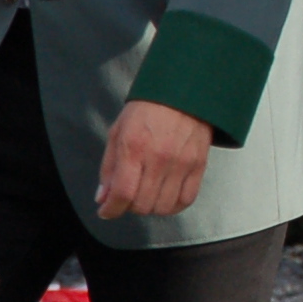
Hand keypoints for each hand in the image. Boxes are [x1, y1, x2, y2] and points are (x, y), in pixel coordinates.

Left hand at [93, 100, 214, 218]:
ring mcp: (182, 162)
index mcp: (134, 147)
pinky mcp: (199, 164)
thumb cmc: (148, 109)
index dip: (111, 209)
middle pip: (143, 204)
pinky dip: (174, 205)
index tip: (107, 211)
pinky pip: (187, 199)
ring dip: (151, 207)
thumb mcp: (118, 132)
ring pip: (164, 207)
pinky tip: (166, 196)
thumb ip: (108, 168)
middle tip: (128, 197)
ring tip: (148, 195)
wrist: (183, 91)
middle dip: (129, 207)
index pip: (122, 193)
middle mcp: (159, 158)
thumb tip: (103, 197)